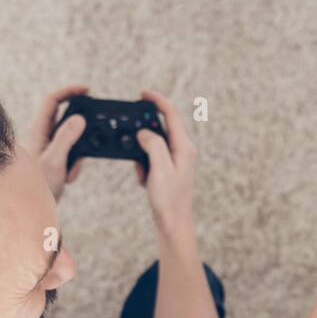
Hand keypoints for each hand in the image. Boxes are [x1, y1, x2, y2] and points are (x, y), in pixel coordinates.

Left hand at [27, 84, 88, 201]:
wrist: (29, 211)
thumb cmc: (36, 187)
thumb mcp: (55, 162)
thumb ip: (66, 138)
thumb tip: (79, 118)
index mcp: (38, 130)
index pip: (53, 100)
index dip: (69, 91)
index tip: (87, 90)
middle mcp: (42, 136)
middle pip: (64, 117)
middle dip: (79, 127)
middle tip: (90, 131)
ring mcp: (48, 147)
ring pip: (70, 138)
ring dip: (77, 151)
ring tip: (72, 169)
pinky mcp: (53, 160)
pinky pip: (70, 154)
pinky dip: (74, 164)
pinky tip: (69, 177)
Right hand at [134, 89, 195, 238]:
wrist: (173, 225)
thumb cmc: (169, 199)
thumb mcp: (159, 168)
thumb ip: (153, 144)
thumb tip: (144, 132)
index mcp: (184, 147)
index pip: (171, 115)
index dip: (157, 101)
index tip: (142, 92)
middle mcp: (183, 151)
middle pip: (162, 128)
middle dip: (145, 133)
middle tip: (132, 135)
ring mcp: (176, 162)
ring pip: (153, 146)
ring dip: (143, 155)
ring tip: (143, 173)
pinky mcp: (168, 171)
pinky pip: (151, 160)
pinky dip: (144, 167)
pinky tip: (145, 182)